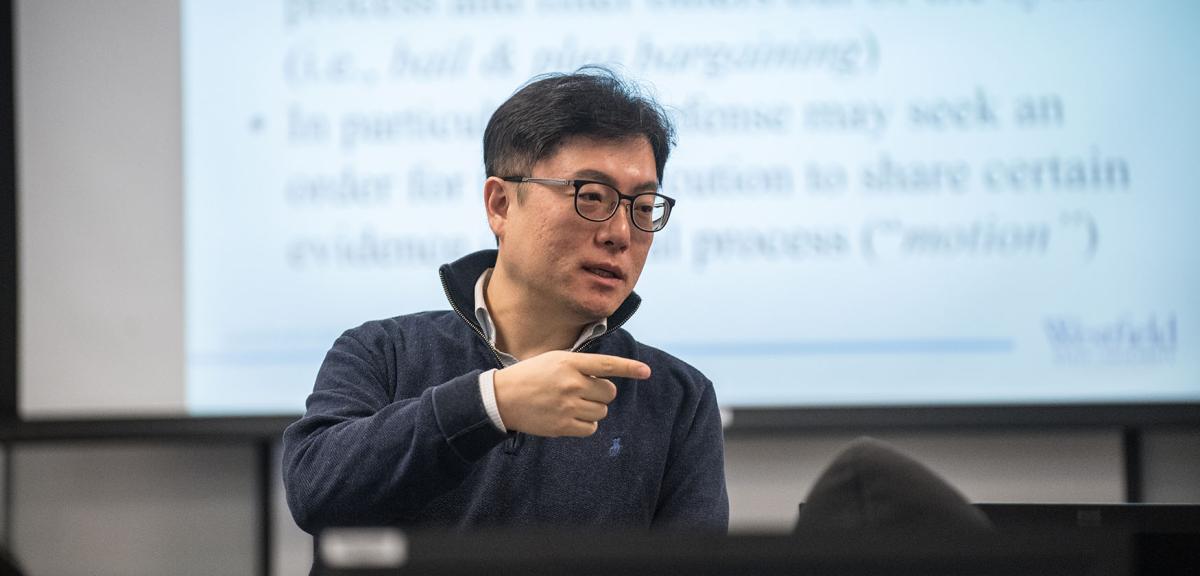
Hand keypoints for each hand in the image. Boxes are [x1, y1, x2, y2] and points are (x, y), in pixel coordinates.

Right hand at [492, 351, 650, 436]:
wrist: (502, 398)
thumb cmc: (530, 376)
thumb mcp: (554, 360)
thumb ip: (580, 366)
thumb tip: (606, 378)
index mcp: (570, 362)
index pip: (607, 365)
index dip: (629, 368)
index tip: (646, 372)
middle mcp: (571, 383)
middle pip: (609, 393)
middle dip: (601, 394)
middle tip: (582, 392)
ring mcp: (568, 406)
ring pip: (601, 412)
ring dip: (593, 409)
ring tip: (572, 404)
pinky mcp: (563, 426)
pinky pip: (591, 428)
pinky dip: (586, 425)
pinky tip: (570, 417)